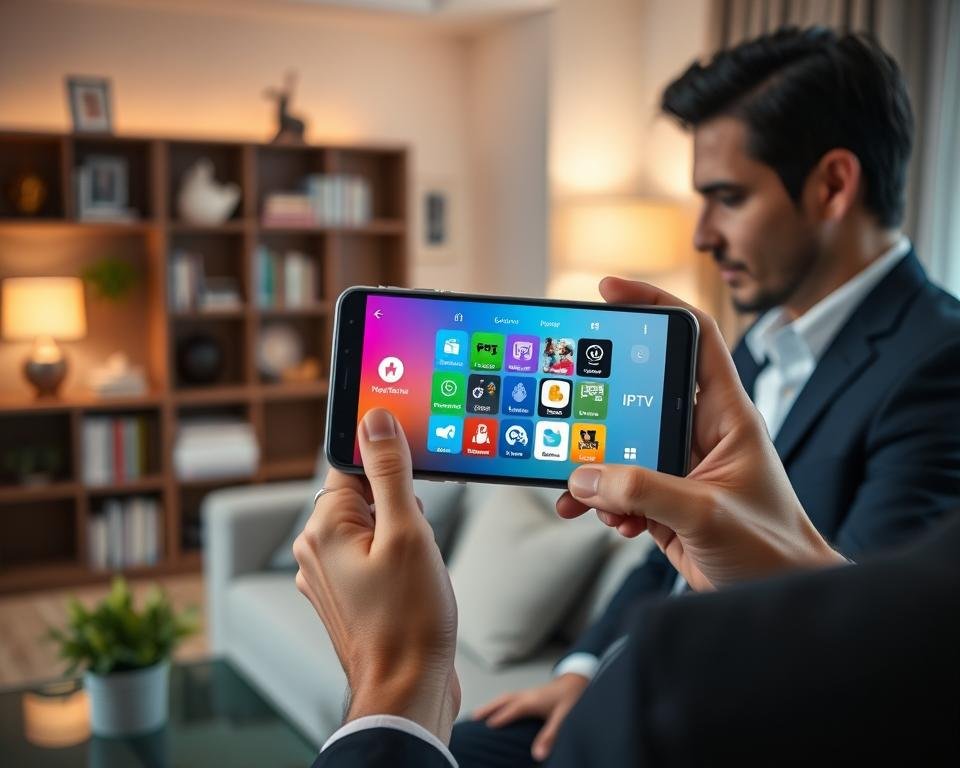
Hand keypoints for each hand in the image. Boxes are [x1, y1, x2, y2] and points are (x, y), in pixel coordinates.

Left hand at [293, 408, 459, 741]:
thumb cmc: (409, 618)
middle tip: (418, 540)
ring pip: (372, 527)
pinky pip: (372, 556)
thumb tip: (374, 419)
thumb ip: (389, 471)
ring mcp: (330, 577)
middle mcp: (316, 551)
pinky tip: (414, 583)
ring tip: (417, 569)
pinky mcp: (348, 596)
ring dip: (402, 534)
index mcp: (322, 529)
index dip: (388, 466)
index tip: (413, 479)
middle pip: (364, 496)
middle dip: (400, 507)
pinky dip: (397, 559)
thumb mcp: (407, 532)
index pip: (351, 465)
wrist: (407, 691)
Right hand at [473, 673, 588, 761]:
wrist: (577, 680)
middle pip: (502, 701)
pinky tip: (496, 709)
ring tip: (477, 715)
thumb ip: (550, 736)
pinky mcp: (529, 694)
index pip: (511, 710)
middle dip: (487, 709)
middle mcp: (526, 695)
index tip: (485, 729)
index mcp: (532, 700)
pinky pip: (508, 698)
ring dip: (490, 705)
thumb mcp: (563, 719)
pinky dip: (499, 703)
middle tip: (472, 719)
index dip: (499, 718)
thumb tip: (537, 755)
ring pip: (504, 698)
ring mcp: (527, 693)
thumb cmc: (571, 698)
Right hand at [558, 278, 845, 589]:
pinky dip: (600, 500)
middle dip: (598, 402)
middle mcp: (698, 431)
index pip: (694, 336)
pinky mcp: (661, 498)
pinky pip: (617, 486)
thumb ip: (644, 491)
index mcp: (725, 415)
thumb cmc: (770, 549)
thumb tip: (584, 475)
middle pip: (639, 390)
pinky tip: (598, 518)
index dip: (654, 303)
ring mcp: (677, 465)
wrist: (778, 598)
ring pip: (620, 444)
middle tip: (562, 402)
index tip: (607, 290)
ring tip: (573, 484)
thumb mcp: (707, 515)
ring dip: (593, 465)